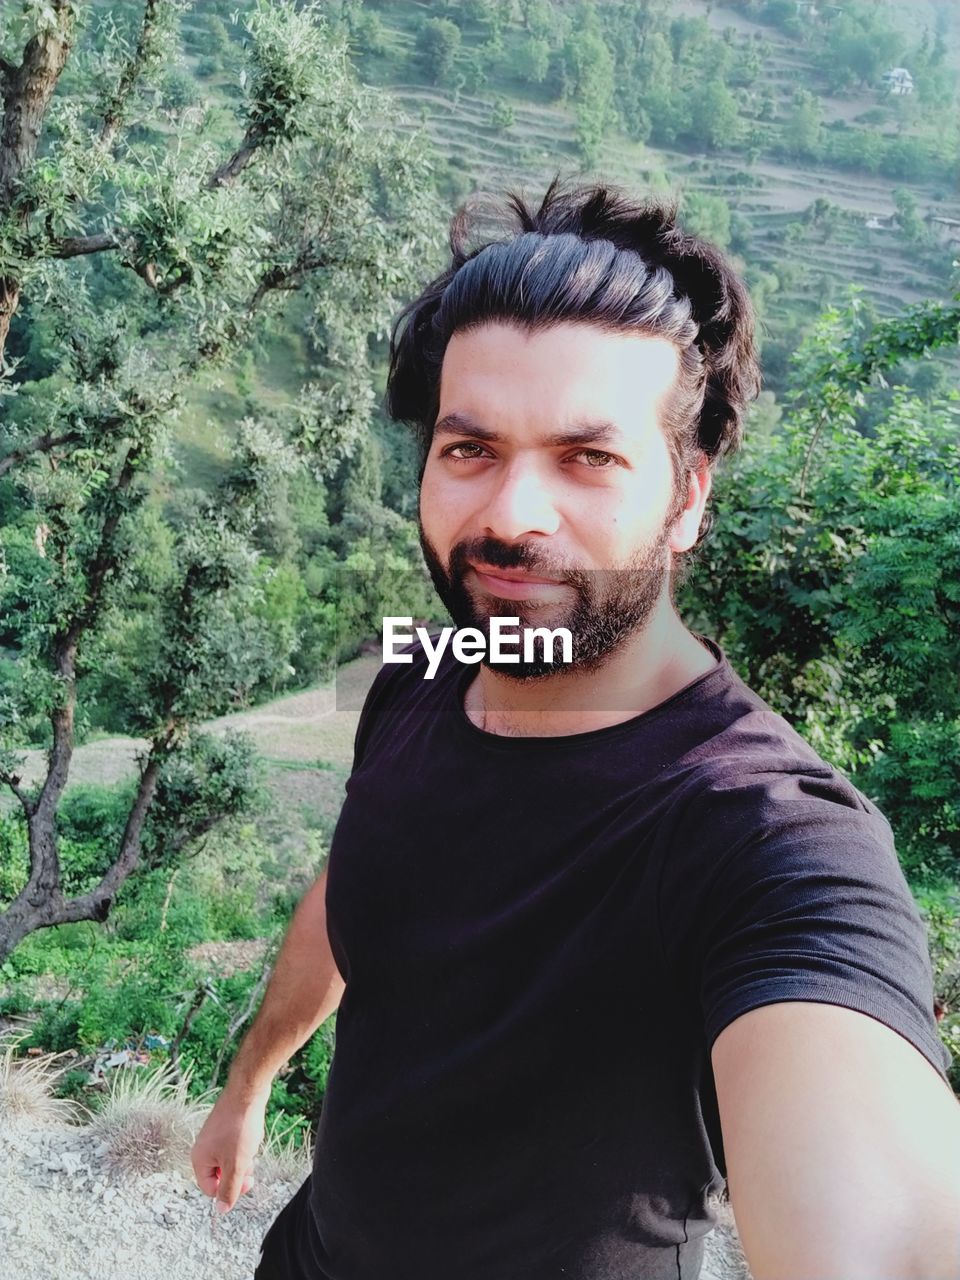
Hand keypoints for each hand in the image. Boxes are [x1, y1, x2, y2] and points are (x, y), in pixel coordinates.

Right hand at [191, 1085, 267, 1213]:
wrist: (247, 1092)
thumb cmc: (240, 1127)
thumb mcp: (236, 1164)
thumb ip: (229, 1189)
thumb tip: (221, 1210)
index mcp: (199, 1160)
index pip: (210, 1189)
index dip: (229, 1190)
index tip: (246, 1180)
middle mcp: (202, 1149)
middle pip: (220, 1175)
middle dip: (238, 1172)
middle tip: (250, 1164)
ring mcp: (213, 1137)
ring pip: (229, 1160)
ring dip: (242, 1158)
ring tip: (251, 1144)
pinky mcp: (223, 1128)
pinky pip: (233, 1146)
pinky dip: (244, 1145)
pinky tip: (251, 1134)